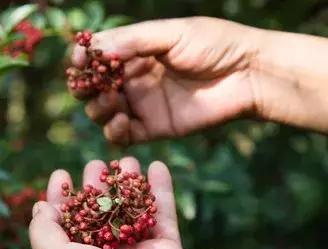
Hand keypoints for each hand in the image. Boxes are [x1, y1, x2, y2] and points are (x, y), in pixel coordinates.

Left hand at [29, 157, 250, 248]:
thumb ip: (44, 234)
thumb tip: (39, 209)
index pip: (63, 226)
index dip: (59, 200)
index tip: (60, 174)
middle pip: (98, 216)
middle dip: (95, 188)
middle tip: (95, 164)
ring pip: (131, 211)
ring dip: (128, 184)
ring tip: (125, 158)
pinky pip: (163, 213)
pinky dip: (160, 190)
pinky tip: (158, 165)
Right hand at [71, 17, 263, 143]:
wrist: (248, 75)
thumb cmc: (214, 45)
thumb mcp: (171, 33)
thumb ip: (132, 41)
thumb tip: (94, 49)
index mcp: (135, 51)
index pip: (97, 56)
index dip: (83, 59)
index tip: (78, 61)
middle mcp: (133, 78)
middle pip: (93, 86)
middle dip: (85, 87)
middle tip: (87, 86)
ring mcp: (141, 104)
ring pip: (102, 111)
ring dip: (98, 108)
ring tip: (111, 102)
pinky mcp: (152, 128)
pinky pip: (122, 135)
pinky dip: (114, 131)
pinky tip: (121, 123)